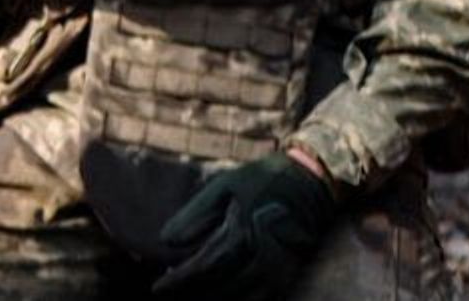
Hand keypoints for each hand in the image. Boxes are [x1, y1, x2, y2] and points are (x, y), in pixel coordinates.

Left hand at [153, 152, 336, 298]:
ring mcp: (279, 268)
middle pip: (221, 285)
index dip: (179, 280)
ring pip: (242, 296)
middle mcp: (262, 254)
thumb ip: (194, 214)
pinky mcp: (290, 273)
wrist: (310, 183)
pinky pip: (263, 297)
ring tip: (191, 298)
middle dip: (192, 292)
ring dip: (215, 298)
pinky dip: (241, 299)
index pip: (204, 265)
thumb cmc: (260, 180)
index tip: (158, 288)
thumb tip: (165, 240)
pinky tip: (223, 296)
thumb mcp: (223, 186)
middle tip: (170, 295)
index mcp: (241, 230)